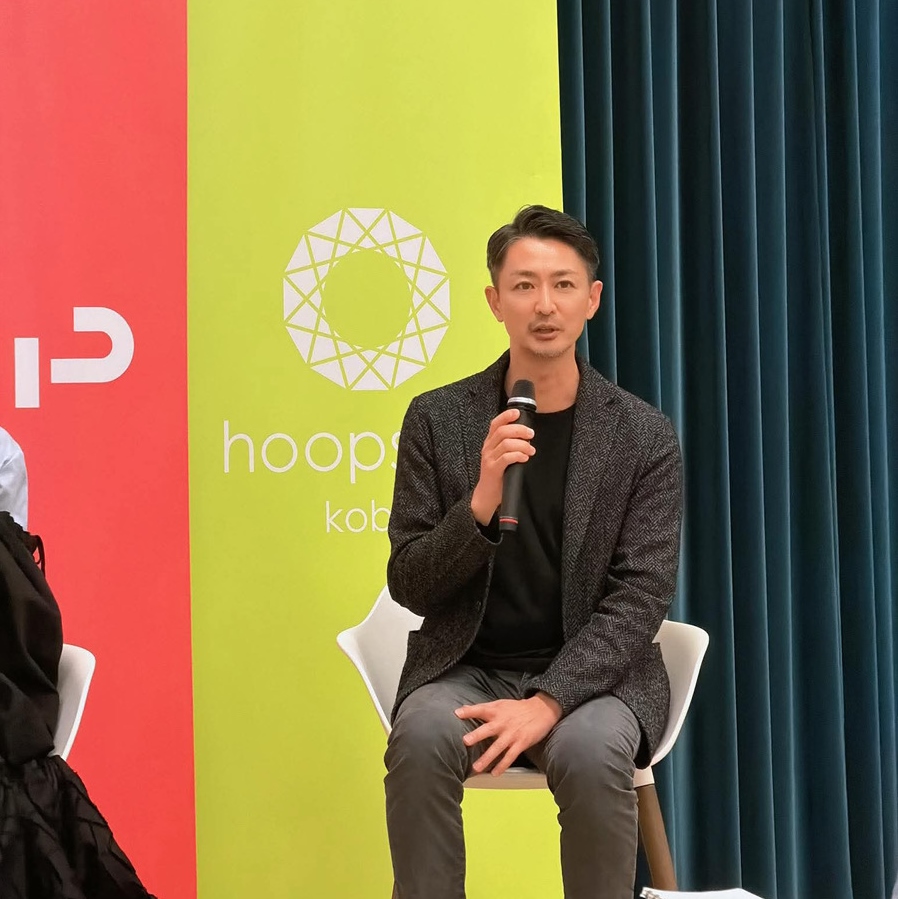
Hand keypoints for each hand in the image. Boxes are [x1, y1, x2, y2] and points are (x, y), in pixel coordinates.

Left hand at [455, 692, 561, 775]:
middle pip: (488, 729)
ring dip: (487, 757)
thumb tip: (462, 709)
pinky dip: (502, 765)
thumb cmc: (517, 708)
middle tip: (466, 741)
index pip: (481, 709)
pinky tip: (495, 773)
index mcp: (496, 710)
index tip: (457, 714)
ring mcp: (512, 734)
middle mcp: (503, 722)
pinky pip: (510, 756)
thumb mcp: (500, 703)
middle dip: (477, 735)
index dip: (469, 711)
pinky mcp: (521, 742)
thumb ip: (483, 708)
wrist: (541, 710)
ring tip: (476, 767)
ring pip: (498, 747)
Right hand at [470, 408, 534, 524]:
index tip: (518, 413)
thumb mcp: (501, 456)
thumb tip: (526, 435)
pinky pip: (506, 458)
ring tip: (531, 450)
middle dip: (520, 430)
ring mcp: (489, 459)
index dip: (506, 416)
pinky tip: (525, 458)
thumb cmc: (498, 474)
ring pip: (506, 443)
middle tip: (531, 435)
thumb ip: (510, 445)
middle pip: (503, 431)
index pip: (495, 424)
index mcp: (490, 442)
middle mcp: (487, 448)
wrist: (487, 495)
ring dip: (522, 445)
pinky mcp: (493, 469)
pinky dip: (518, 455)